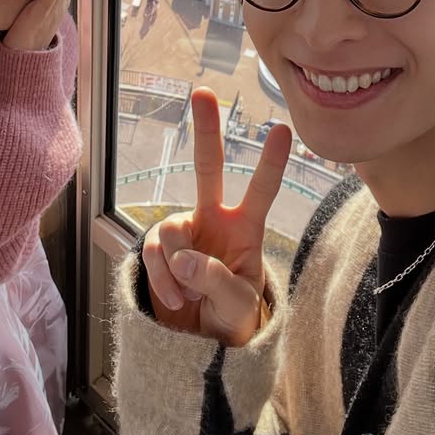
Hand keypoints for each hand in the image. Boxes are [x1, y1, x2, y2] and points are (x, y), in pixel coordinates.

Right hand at [142, 88, 291, 346]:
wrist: (201, 343)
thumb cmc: (232, 316)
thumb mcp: (237, 304)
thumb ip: (216, 280)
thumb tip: (183, 258)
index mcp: (246, 228)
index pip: (262, 190)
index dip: (271, 162)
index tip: (283, 129)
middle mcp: (214, 219)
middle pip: (208, 168)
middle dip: (206, 130)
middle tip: (203, 92)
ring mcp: (184, 230)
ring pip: (171, 229)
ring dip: (177, 268)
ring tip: (190, 298)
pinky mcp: (158, 248)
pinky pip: (151, 252)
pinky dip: (162, 279)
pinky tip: (175, 301)